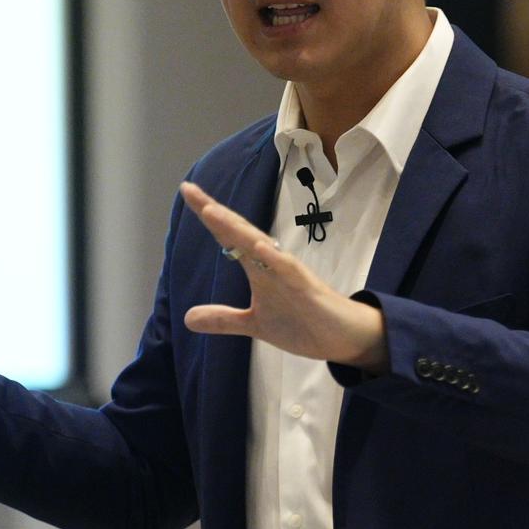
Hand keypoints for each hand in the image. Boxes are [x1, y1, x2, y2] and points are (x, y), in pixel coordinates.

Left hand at [178, 180, 386, 371]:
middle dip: (215, 212)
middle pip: (239, 232)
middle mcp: (271, 264)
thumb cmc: (302, 323)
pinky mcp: (308, 289)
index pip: (229, 237)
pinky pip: (290, 271)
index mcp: (258, 269)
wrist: (342, 338)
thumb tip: (187, 317)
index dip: (209, 216)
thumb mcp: (254, 324)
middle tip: (190, 190)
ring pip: (261, 246)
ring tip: (211, 212)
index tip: (187, 191)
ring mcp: (290, 274)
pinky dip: (275, 259)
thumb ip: (224, 319)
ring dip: (237, 229)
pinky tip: (258, 247)